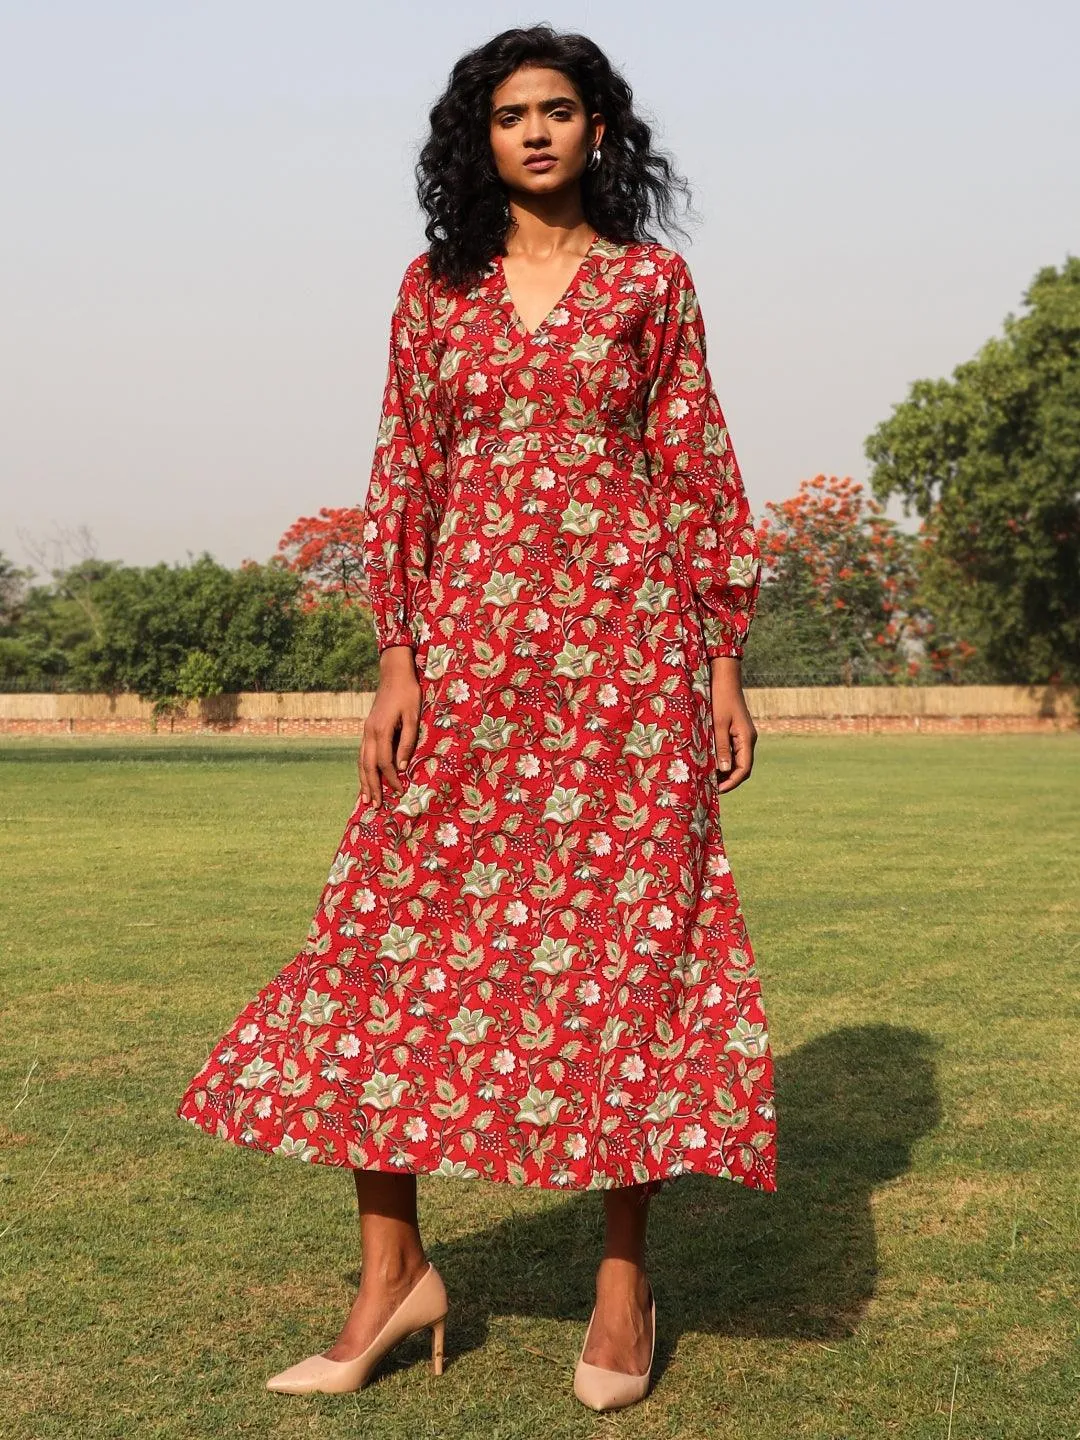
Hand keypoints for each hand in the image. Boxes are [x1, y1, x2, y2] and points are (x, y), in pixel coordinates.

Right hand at [359, 645, 421, 806]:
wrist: (394, 673)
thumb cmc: (408, 693)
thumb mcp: (413, 716)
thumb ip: (407, 741)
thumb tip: (402, 766)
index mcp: (381, 730)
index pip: (384, 762)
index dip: (391, 778)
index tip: (400, 791)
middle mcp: (370, 732)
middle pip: (367, 766)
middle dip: (372, 786)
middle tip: (375, 806)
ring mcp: (366, 730)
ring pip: (361, 761)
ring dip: (363, 780)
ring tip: (365, 798)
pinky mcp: (368, 728)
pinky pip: (362, 753)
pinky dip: (362, 768)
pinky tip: (365, 777)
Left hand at [709, 656, 756, 793]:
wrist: (724, 678)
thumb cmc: (721, 699)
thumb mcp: (718, 724)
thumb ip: (721, 747)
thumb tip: (724, 770)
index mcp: (746, 739)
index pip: (743, 769)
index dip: (731, 782)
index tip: (717, 791)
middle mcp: (748, 739)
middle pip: (741, 767)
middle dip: (728, 779)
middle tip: (711, 788)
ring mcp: (743, 736)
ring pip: (736, 760)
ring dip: (725, 770)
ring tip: (708, 779)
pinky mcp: (736, 731)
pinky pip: (732, 751)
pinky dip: (723, 760)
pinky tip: (710, 763)